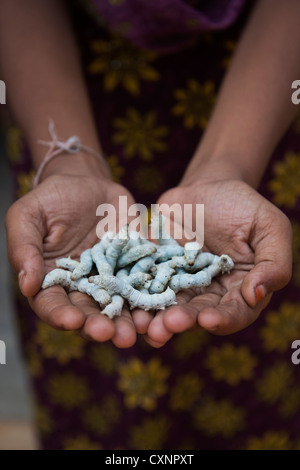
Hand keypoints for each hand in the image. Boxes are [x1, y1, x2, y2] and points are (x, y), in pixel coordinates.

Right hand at [5, 171, 137, 347]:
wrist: (87, 183)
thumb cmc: (51, 199)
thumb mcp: (28, 216)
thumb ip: (24, 248)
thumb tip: (26, 285)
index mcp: (52, 281)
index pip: (52, 304)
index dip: (60, 315)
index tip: (72, 321)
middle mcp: (82, 286)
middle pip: (88, 311)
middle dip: (99, 325)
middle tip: (110, 334)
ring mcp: (111, 279)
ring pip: (119, 304)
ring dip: (129, 319)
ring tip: (139, 329)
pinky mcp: (135, 266)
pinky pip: (145, 281)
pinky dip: (153, 293)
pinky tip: (161, 303)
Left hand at [138, 178, 291, 346]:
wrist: (207, 187)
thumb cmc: (244, 206)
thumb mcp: (270, 227)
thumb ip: (273, 262)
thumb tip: (256, 295)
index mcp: (241, 289)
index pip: (235, 312)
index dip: (222, 318)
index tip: (208, 319)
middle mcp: (210, 294)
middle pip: (198, 314)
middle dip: (183, 321)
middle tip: (168, 324)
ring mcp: (181, 284)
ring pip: (169, 306)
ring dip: (157, 319)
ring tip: (146, 326)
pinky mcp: (156, 271)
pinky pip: (145, 286)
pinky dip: (137, 297)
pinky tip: (128, 306)